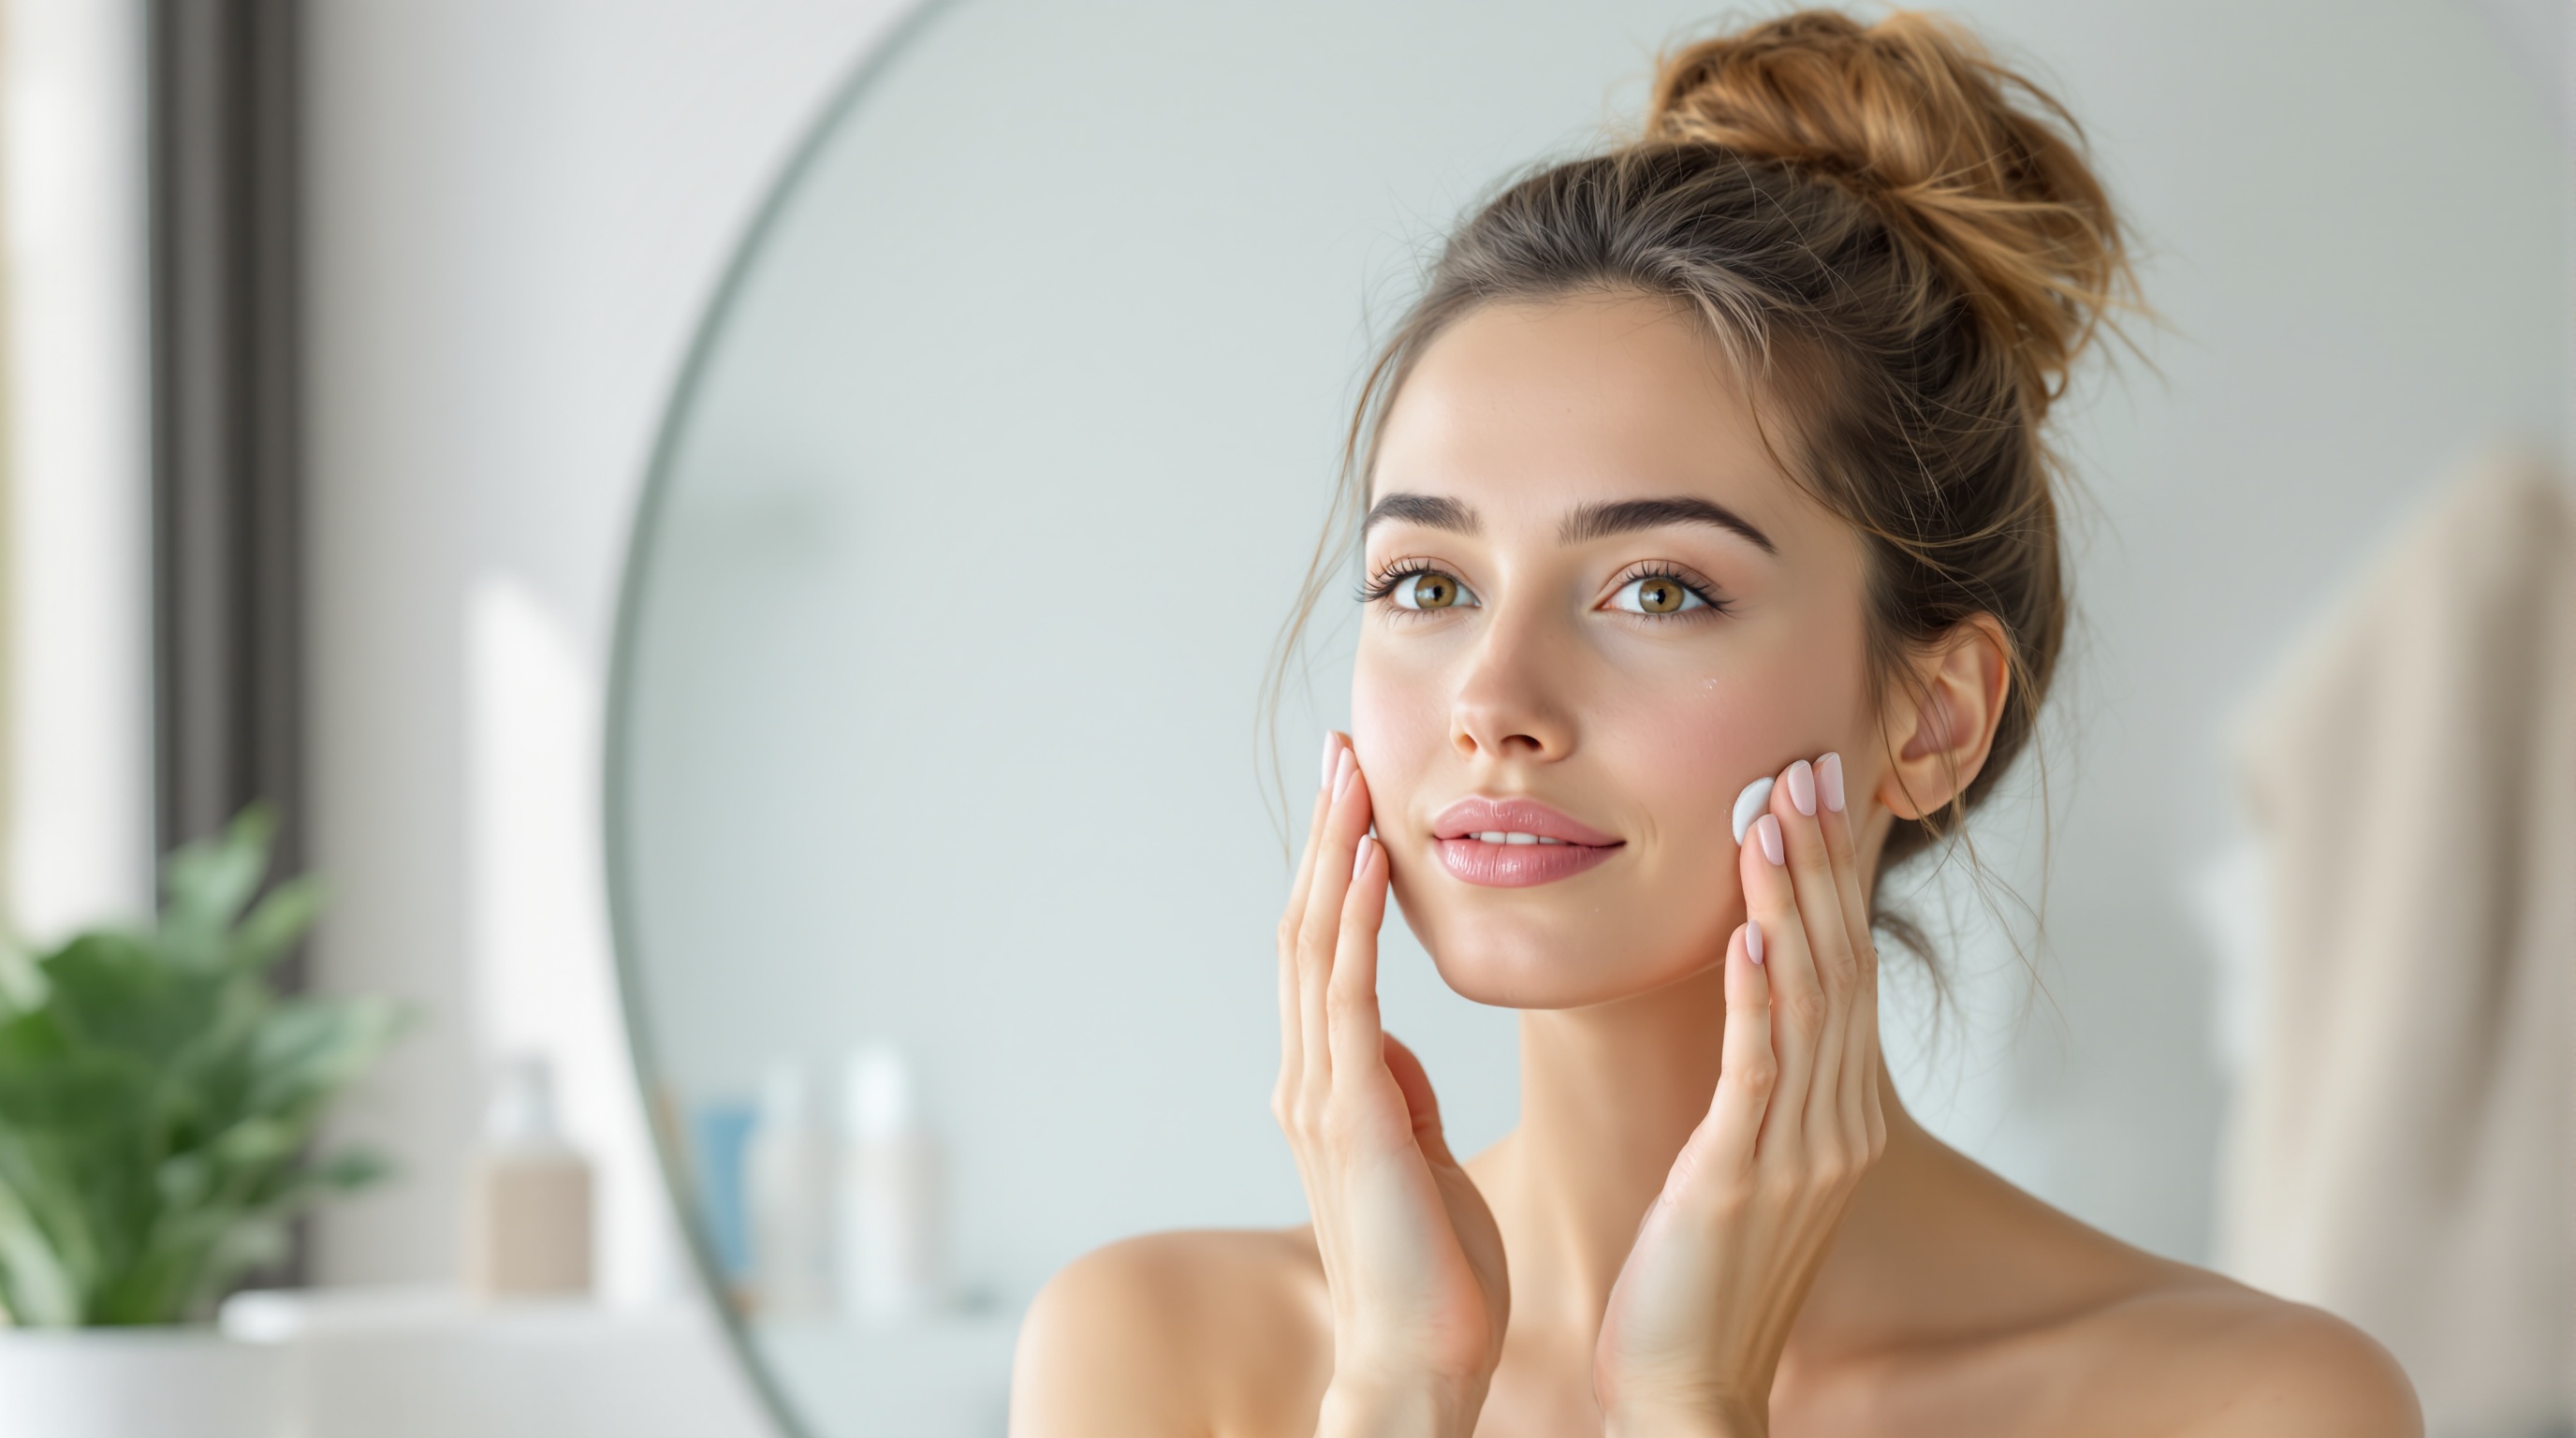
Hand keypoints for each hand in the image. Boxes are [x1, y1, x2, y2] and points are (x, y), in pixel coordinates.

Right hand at [1277, 734, 1508, 1437]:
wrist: (1418, 1365)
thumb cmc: (1434, 1275)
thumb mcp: (1418, 1158)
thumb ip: (1397, 1095)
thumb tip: (1390, 1044)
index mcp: (1329, 1087)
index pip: (1322, 951)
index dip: (1333, 869)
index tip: (1355, 796)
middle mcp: (1308, 1079)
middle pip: (1304, 927)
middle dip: (1323, 834)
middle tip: (1340, 749)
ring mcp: (1319, 1096)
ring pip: (1312, 945)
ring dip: (1329, 852)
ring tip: (1349, 773)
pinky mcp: (1350, 1117)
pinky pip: (1344, 996)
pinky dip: (1347, 920)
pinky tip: (1363, 860)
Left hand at [1593, 754, 1886, 1437]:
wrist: (1689, 1389)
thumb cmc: (1701, 1277)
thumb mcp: (1743, 1163)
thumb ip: (1759, 1084)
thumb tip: (1751, 1000)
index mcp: (1835, 1114)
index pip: (1841, 967)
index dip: (1832, 875)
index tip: (1816, 790)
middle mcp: (1835, 1123)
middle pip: (1839, 964)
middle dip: (1824, 862)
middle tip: (1808, 766)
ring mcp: (1798, 1153)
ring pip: (1805, 1000)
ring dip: (1790, 901)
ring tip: (1773, 816)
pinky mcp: (1743, 1180)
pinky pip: (1757, 1071)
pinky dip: (1755, 996)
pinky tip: (1744, 932)